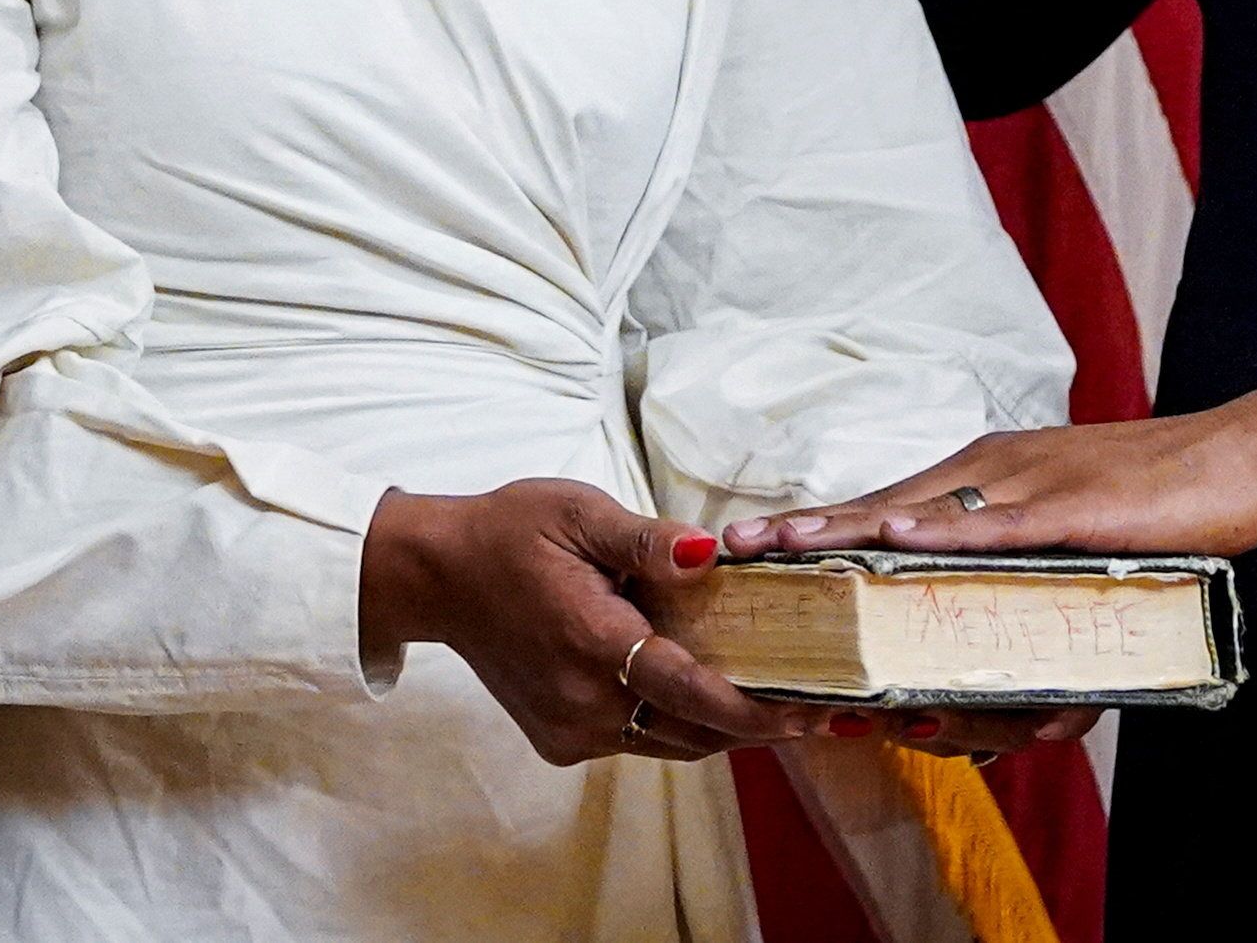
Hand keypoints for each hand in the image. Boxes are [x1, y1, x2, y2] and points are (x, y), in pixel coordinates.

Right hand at [358, 481, 813, 766]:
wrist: (437, 577)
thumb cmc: (510, 533)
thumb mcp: (578, 512)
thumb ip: (647, 541)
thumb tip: (710, 555)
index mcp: (591, 641)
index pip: (690, 691)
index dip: (755, 709)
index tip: (811, 712)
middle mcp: (581, 701)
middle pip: (693, 730)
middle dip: (757, 725)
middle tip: (819, 708)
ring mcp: (569, 729)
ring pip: (671, 744)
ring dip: (723, 729)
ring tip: (781, 705)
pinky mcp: (560, 740)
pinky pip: (639, 741)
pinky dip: (679, 724)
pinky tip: (709, 694)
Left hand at [721, 390, 1256, 564]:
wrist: (1243, 459)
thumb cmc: (1156, 498)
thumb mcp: (1069, 534)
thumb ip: (1017, 571)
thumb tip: (969, 623)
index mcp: (990, 478)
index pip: (887, 505)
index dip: (820, 525)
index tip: (753, 542)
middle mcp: (996, 473)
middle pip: (884, 504)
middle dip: (808, 530)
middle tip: (737, 548)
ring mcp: (1033, 486)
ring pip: (925, 513)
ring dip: (852, 533)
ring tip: (789, 548)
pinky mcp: (1075, 509)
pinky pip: (997, 526)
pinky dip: (943, 534)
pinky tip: (898, 538)